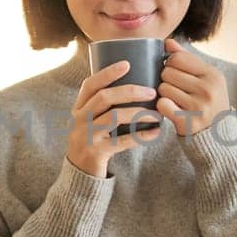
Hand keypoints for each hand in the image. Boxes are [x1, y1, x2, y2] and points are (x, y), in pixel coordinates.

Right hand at [66, 60, 164, 177]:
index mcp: (79, 108)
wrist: (80, 172)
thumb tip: (135, 87)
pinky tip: (156, 132)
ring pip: (114, 117)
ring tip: (157, 113)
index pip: (90, 85)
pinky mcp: (96, 152)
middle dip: (129, 91)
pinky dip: (141, 136)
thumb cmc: (92, 141)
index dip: (108, 73)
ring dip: (138, 112)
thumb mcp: (91, 121)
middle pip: (104, 97)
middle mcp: (80, 120)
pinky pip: (122, 142)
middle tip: (152, 90)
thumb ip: (104, 106)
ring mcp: (87, 136)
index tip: (127, 64)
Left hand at [156, 38, 232, 136]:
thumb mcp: (205, 79)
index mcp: (213, 75)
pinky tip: (171, 110)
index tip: (176, 74)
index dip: (170, 64)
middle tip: (175, 89)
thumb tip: (168, 42)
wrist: (217, 135)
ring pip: (163, 89)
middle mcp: (208, 89)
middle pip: (167, 72)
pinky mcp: (187, 122)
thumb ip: (186, 59)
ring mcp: (199, 107)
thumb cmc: (207, 102)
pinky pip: (162, 105)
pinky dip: (162, 107)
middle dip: (166, 80)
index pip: (177, 58)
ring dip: (164, 94)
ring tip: (175, 100)